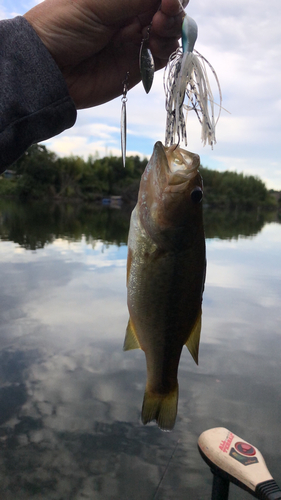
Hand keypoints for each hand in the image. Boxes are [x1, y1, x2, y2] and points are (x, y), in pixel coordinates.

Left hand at [24, 0, 187, 108]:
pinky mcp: (138, 66)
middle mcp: (132, 15)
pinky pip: (163, 56)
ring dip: (171, 29)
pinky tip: (154, 46)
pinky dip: (166, 49)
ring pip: (170, 32)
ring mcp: (136, 40)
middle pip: (170, 8)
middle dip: (173, 10)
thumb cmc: (62, 26)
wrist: (48, 70)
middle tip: (164, 13)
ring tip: (155, 30)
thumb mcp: (97, 3)